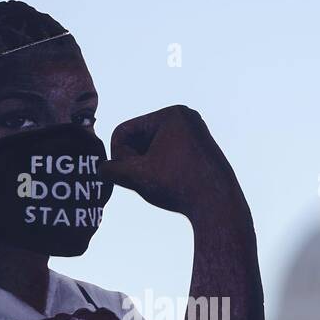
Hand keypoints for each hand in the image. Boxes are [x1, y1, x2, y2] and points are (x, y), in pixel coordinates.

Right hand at [101, 105, 244, 219]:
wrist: (219, 206)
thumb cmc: (179, 187)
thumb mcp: (137, 177)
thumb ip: (113, 170)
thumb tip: (101, 169)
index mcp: (170, 114)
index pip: (124, 131)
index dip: (119, 157)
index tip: (128, 177)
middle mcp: (185, 117)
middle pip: (139, 138)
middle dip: (135, 162)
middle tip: (144, 183)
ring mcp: (195, 132)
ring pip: (153, 148)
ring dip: (146, 167)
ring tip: (157, 185)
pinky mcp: (200, 148)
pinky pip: (168, 154)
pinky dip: (161, 169)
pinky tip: (169, 185)